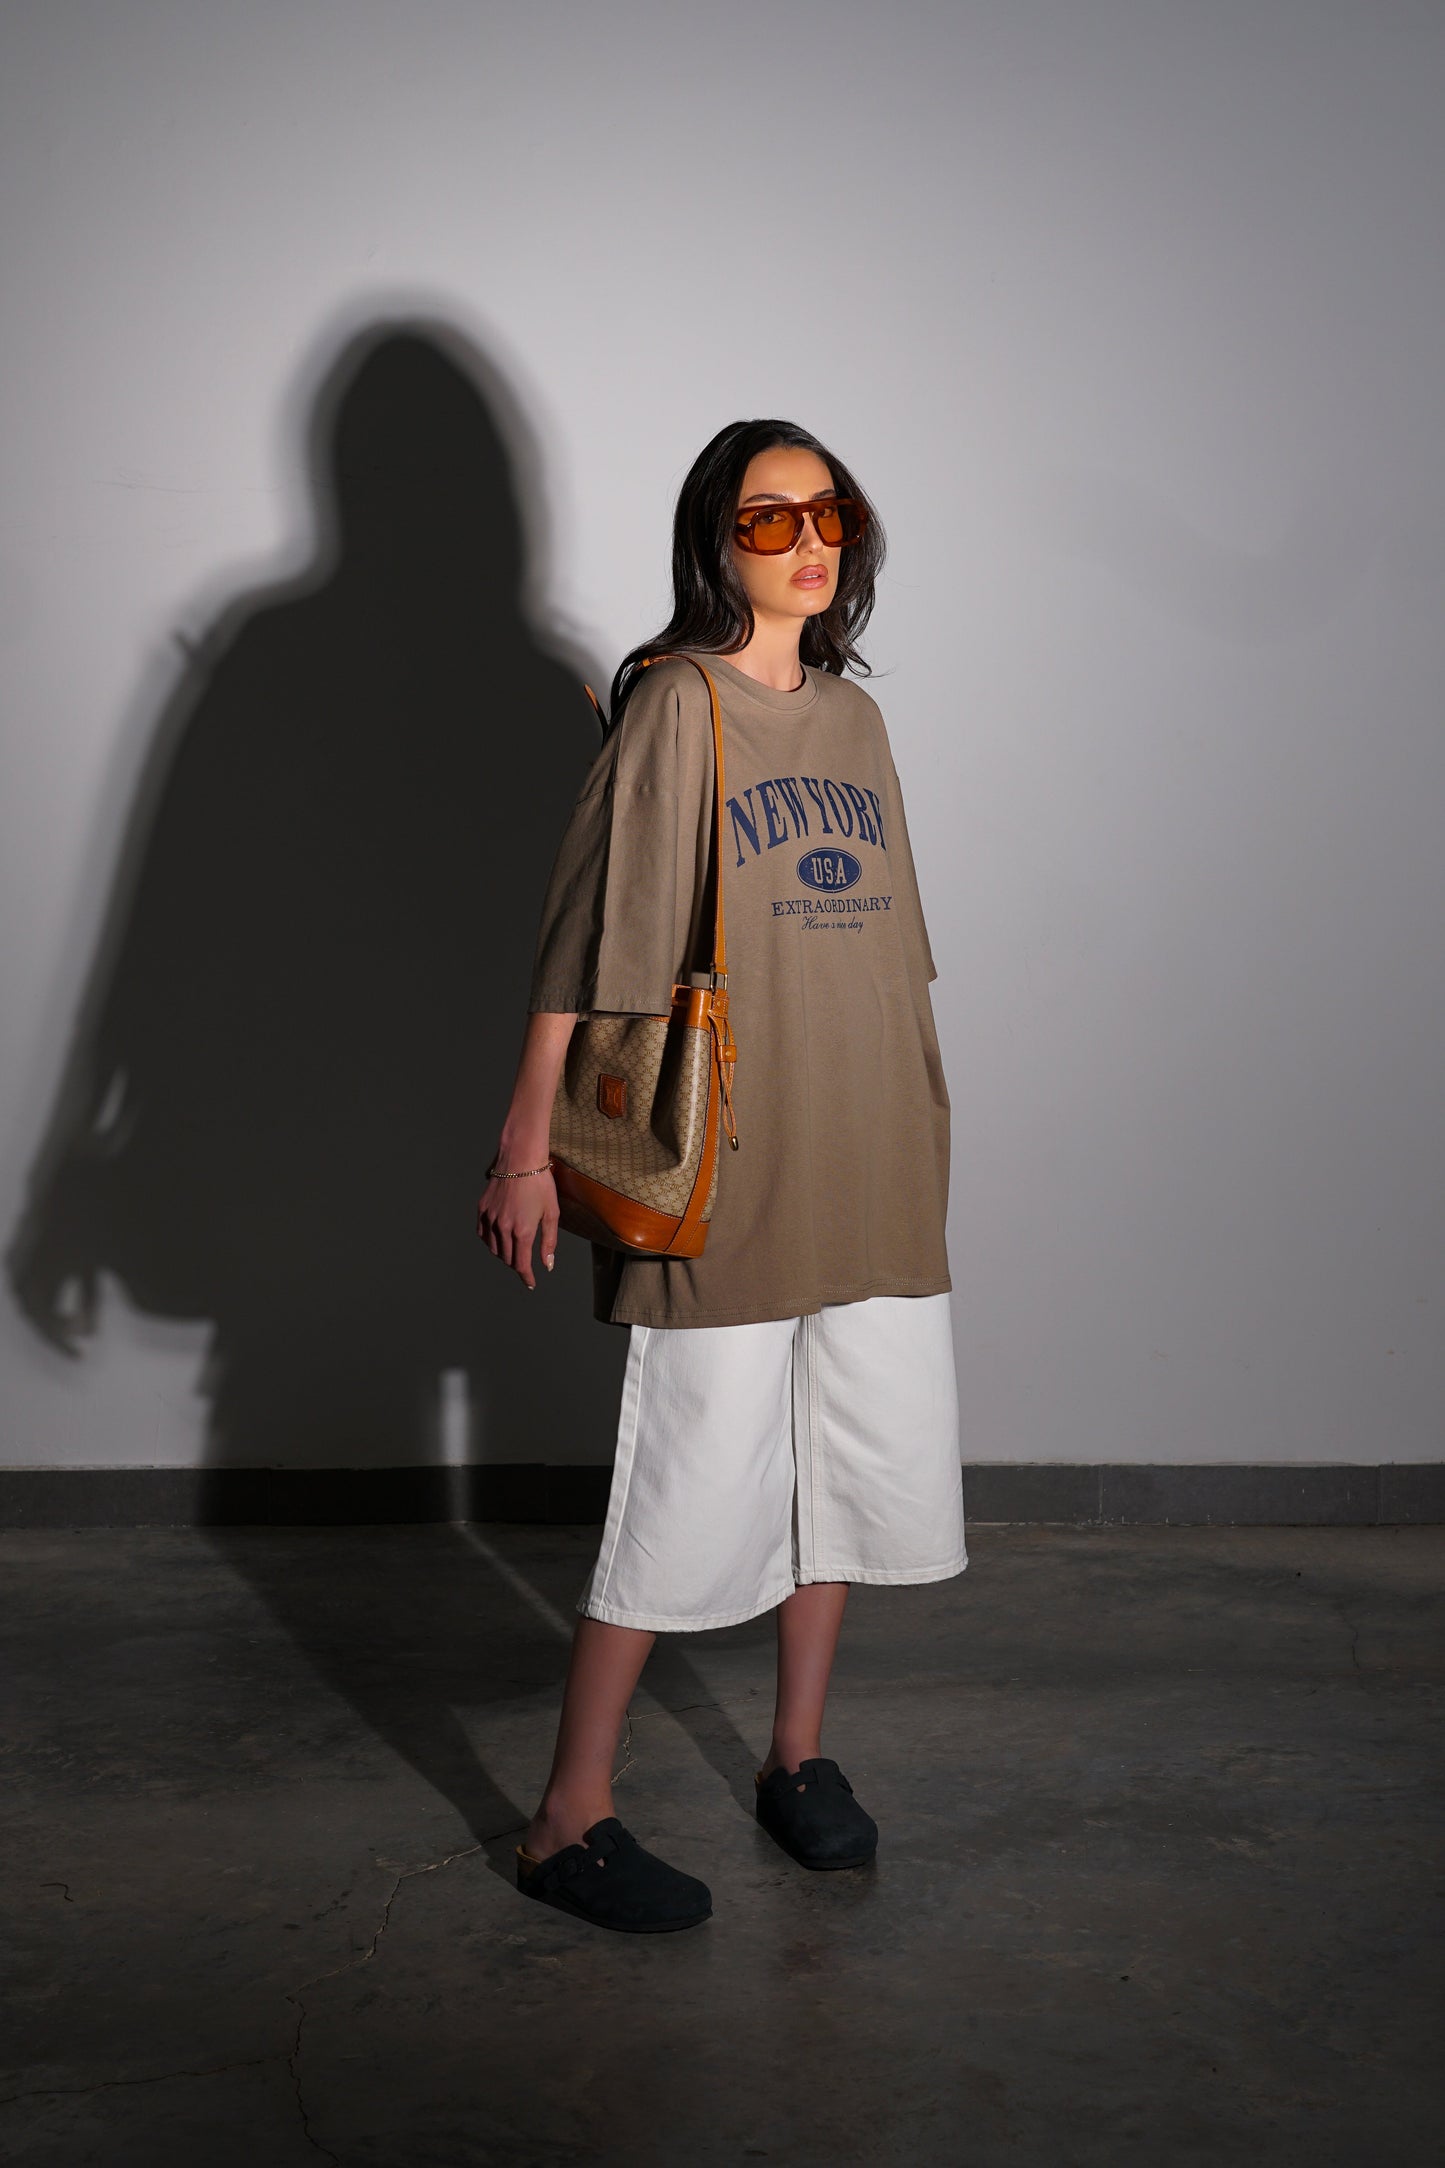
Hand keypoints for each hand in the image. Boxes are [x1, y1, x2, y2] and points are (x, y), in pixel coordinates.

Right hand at [476, 1162, 559, 1290]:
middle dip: (517, 1265)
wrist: (520, 1159)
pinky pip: (483, 1234)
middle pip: (507, 1258)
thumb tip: (547, 1265)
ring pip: (494, 1248)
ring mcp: (490, 1218)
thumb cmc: (540, 1184)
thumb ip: (549, 1242)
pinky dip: (490, 1242)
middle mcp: (503, 1228)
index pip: (520, 1265)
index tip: (530, 1283)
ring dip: (504, 1255)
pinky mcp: (482, 1209)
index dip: (526, 1277)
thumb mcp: (552, 1213)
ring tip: (513, 1251)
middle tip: (525, 1263)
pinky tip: (498, 1239)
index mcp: (522, 1231)